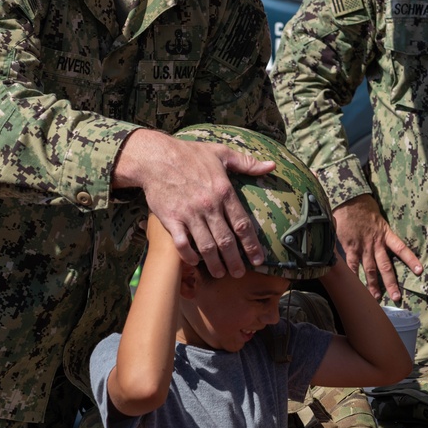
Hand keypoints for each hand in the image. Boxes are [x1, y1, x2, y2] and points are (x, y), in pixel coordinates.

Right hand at [114, 129, 274, 277]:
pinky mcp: (171, 219)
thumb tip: (272, 165)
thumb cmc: (190, 154)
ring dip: (215, 263)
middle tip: (240, 273)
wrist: (155, 157)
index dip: (252, 245)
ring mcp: (189, 214)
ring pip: (206, 246)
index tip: (258, 259)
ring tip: (221, 274)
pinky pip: (182, 244)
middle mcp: (209, 206)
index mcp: (224, 191)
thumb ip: (247, 163)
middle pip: (226, 241)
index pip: (243, 224)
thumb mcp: (222, 154)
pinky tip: (195, 262)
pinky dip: (189, 256)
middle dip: (235, 260)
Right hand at [332, 194, 421, 301]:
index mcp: (385, 234)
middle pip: (386, 266)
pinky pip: (352, 265)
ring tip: (376, 297)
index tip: (419, 271)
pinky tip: (355, 287)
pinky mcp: (350, 247)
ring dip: (373, 285)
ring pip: (370, 269)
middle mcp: (376, 243)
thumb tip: (385, 238)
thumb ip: (381, 230)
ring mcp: (363, 247)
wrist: (348, 200)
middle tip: (397, 297)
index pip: (401, 249)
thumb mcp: (378, 216)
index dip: (410, 260)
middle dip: (391, 282)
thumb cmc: (364, 206)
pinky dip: (353, 276)